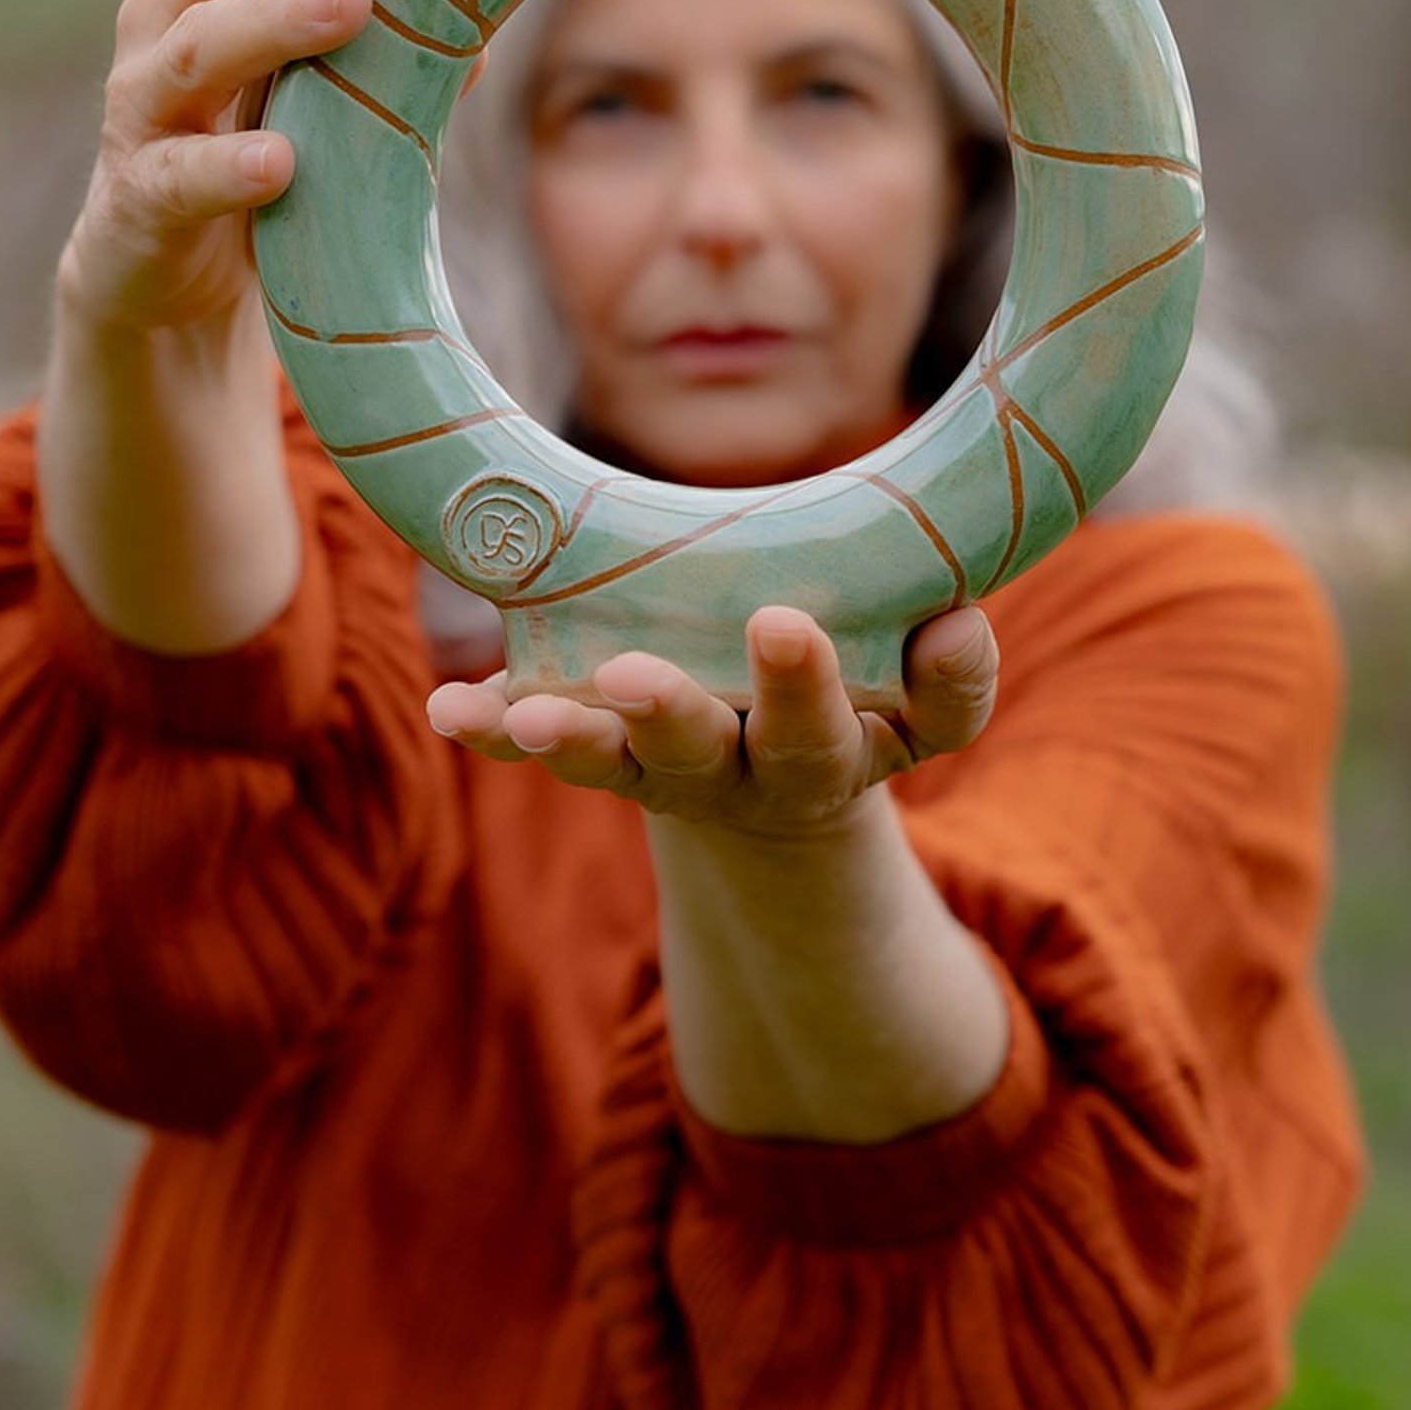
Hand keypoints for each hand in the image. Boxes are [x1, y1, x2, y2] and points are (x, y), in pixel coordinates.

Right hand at [57, 0, 461, 335]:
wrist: (161, 298)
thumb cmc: (255, 167)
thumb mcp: (327, 96)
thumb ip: (387, 52)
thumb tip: (484, 31)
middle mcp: (170, 18)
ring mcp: (144, 108)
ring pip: (198, 46)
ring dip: (276, 20)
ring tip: (352, 4)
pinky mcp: (136, 202)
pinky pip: (178, 178)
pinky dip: (226, 168)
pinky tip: (281, 163)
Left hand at [425, 602, 998, 834]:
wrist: (777, 788)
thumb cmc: (860, 699)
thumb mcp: (917, 695)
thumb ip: (949, 670)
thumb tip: (958, 621)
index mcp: (844, 748)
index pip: (866, 726)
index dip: (840, 683)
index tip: (793, 623)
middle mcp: (754, 772)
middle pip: (716, 752)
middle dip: (677, 711)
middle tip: (635, 678)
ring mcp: (670, 771)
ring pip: (622, 762)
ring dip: (573, 735)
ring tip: (528, 714)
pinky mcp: (605, 756)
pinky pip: (541, 742)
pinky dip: (494, 726)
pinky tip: (452, 709)